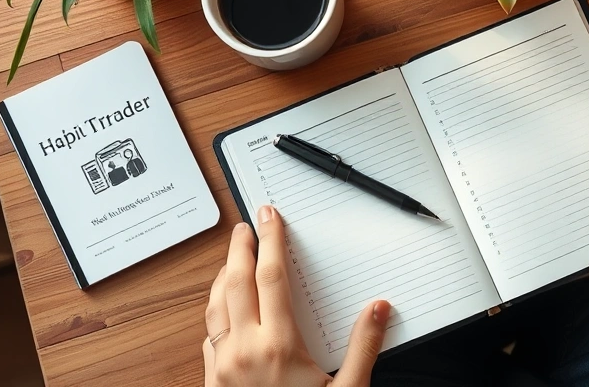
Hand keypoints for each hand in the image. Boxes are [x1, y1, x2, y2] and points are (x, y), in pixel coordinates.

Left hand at [203, 206, 390, 386]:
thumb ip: (364, 347)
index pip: (270, 276)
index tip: (271, 217)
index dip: (271, 241)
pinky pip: (208, 333)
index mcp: (277, 345)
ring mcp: (222, 366)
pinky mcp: (211, 383)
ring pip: (214, 304)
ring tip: (233, 257)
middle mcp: (243, 350)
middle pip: (234, 281)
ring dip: (222, 274)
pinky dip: (215, 308)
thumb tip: (380, 308)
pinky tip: (224, 307)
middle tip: (247, 226)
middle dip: (239, 247)